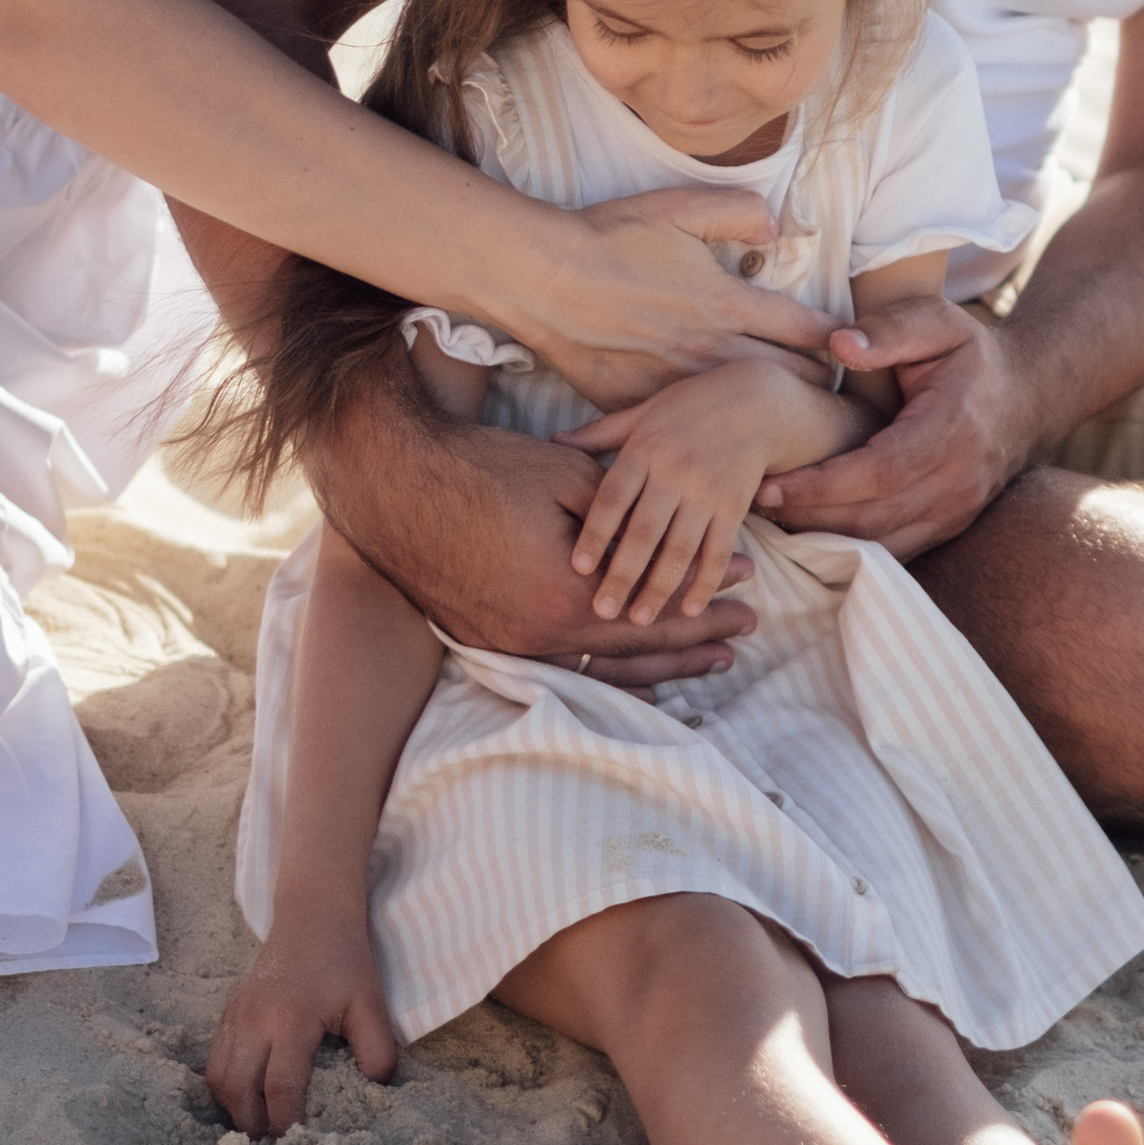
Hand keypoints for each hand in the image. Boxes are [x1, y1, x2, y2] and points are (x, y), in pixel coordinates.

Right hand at [207, 912, 396, 1136]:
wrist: (312, 914)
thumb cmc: (344, 961)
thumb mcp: (370, 1003)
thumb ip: (377, 1050)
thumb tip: (377, 1093)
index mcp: (291, 1019)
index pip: (280, 1088)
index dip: (286, 1124)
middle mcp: (254, 1020)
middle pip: (238, 1090)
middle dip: (253, 1126)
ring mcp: (235, 1015)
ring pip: (218, 1078)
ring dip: (234, 1110)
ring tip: (257, 1131)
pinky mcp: (227, 1012)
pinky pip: (215, 1061)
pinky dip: (226, 1088)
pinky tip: (245, 1102)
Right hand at [316, 366, 759, 682]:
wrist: (396, 482)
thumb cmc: (483, 468)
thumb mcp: (567, 480)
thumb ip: (622, 517)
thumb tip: (674, 531)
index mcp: (567, 594)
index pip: (657, 603)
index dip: (706, 593)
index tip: (747, 581)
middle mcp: (541, 634)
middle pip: (639, 645)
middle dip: (698, 636)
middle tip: (746, 627)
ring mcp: (513, 644)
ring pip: (604, 666)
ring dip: (662, 663)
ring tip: (710, 661)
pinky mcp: (491, 640)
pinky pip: (565, 668)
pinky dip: (608, 672)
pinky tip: (641, 676)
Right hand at [505, 187, 837, 409]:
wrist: (543, 281)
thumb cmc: (610, 238)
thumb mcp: (678, 206)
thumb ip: (737, 211)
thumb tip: (776, 229)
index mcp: (729, 302)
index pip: (807, 331)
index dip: (839, 342)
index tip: (854, 349)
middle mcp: (713, 351)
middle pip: (789, 379)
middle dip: (819, 385)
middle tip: (837, 390)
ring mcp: (678, 384)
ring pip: (744, 410)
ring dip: (771, 410)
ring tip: (790, 415)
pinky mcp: (642, 406)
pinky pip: (688, 424)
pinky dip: (710, 429)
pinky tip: (720, 433)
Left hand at [564, 362, 794, 624]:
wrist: (758, 401)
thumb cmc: (692, 406)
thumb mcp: (643, 413)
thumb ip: (600, 434)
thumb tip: (553, 442)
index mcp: (645, 449)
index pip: (613, 498)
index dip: (594, 534)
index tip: (576, 568)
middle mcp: (675, 472)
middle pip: (644, 532)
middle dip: (622, 575)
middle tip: (602, 611)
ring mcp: (707, 491)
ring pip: (680, 548)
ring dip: (660, 587)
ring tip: (639, 619)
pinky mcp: (735, 506)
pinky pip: (719, 549)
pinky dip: (706, 581)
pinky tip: (690, 609)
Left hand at [758, 297, 1037, 558]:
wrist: (1028, 395)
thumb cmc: (971, 354)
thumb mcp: (938, 320)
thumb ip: (891, 329)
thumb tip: (841, 344)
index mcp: (951, 430)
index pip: (878, 474)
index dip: (821, 485)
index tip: (768, 485)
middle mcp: (957, 483)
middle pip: (873, 519)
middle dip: (808, 517)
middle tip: (751, 505)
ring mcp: (956, 513)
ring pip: (881, 545)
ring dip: (822, 540)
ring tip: (769, 522)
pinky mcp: (948, 528)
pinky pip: (894, 551)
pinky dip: (848, 549)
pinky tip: (807, 531)